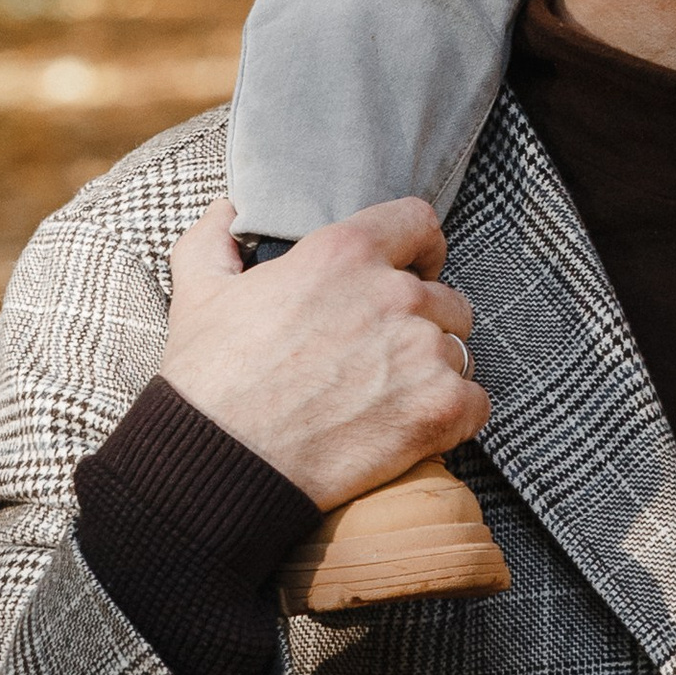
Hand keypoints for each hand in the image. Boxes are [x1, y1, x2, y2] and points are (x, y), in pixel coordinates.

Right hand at [161, 199, 487, 509]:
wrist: (219, 463)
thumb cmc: (208, 381)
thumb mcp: (199, 293)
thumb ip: (214, 240)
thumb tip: (227, 210)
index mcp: (344, 253)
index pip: (420, 224)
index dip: (419, 249)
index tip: (411, 271)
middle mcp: (394, 293)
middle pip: (445, 297)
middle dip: (423, 323)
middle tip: (383, 357)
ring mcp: (422, 351)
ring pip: (459, 351)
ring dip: (435, 372)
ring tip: (390, 398)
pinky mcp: (439, 408)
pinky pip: (476, 403)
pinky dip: (453, 417)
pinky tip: (413, 429)